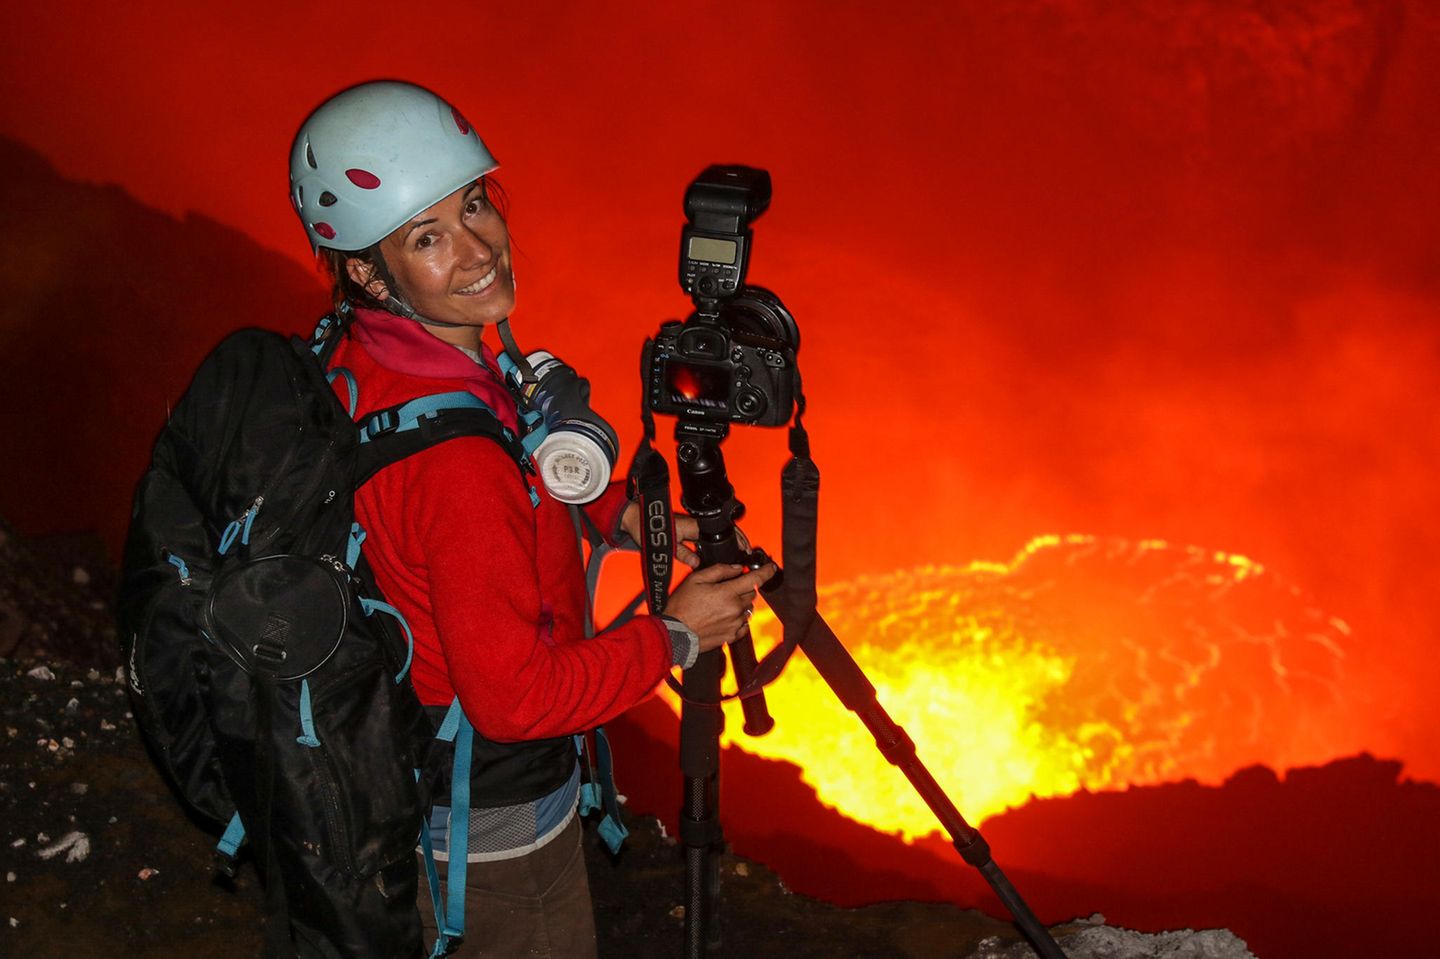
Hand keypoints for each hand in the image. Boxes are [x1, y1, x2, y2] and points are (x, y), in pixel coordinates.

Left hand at [620, 501, 750, 569]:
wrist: (635, 519)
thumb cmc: (649, 529)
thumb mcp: (669, 546)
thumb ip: (685, 555)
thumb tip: (698, 563)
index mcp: (695, 526)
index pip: (722, 530)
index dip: (736, 538)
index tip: (744, 548)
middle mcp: (695, 523)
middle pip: (722, 530)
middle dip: (735, 540)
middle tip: (744, 553)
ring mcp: (691, 525)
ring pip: (714, 532)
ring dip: (724, 540)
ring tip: (733, 553)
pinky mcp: (685, 527)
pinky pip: (704, 534)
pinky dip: (711, 541)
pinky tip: (714, 550)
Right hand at [663, 562, 777, 653]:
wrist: (675, 634)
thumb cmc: (682, 606)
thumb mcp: (696, 580)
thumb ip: (719, 571)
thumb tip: (737, 568)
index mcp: (727, 593)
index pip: (755, 580)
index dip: (766, 572)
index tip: (771, 568)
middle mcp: (734, 610)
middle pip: (752, 594)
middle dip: (744, 588)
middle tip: (728, 588)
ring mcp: (735, 624)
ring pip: (748, 609)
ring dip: (740, 604)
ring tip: (721, 605)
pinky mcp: (732, 636)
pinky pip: (744, 625)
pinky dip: (739, 619)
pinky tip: (724, 617)